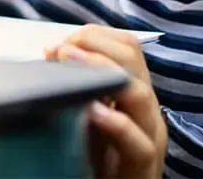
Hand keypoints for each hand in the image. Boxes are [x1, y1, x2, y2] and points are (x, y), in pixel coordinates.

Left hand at [46, 26, 165, 178]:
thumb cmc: (94, 157)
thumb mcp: (85, 113)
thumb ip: (76, 84)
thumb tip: (53, 51)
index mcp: (134, 90)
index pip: (126, 46)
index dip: (93, 37)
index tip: (62, 45)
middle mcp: (146, 108)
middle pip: (132, 58)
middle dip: (94, 46)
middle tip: (63, 52)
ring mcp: (149, 136)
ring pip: (140, 93)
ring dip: (101, 71)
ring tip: (70, 64)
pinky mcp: (144, 166)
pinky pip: (137, 141)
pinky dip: (115, 122)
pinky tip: (92, 111)